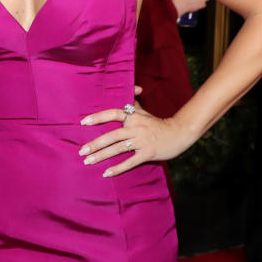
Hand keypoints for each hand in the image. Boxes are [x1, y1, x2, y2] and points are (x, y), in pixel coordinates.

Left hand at [78, 102, 193, 176]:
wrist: (180, 132)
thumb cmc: (159, 123)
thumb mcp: (145, 112)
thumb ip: (134, 103)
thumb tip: (133, 88)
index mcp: (134, 116)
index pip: (113, 114)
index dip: (98, 117)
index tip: (83, 122)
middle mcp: (136, 127)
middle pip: (112, 136)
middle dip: (95, 144)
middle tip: (81, 151)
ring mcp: (142, 141)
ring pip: (118, 149)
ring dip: (102, 156)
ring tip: (88, 161)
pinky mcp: (148, 153)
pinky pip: (130, 162)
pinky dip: (118, 168)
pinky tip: (106, 173)